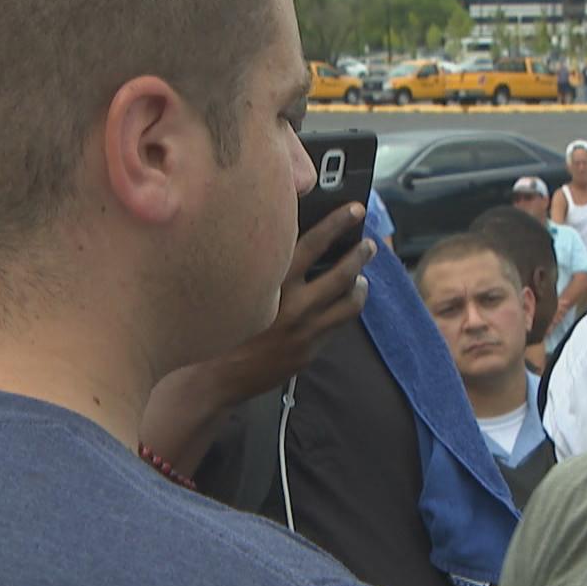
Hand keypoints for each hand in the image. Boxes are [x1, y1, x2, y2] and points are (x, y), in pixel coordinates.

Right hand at [208, 203, 373, 401]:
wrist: (217, 375)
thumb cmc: (224, 326)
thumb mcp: (243, 288)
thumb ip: (269, 268)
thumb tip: (292, 244)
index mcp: (274, 283)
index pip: (314, 243)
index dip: (337, 223)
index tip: (354, 210)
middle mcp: (295, 306)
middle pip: (343, 274)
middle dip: (360, 255)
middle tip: (369, 245)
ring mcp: (306, 331)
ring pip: (350, 303)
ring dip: (360, 286)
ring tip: (361, 279)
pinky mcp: (310, 351)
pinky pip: (336, 325)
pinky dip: (342, 310)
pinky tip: (339, 304)